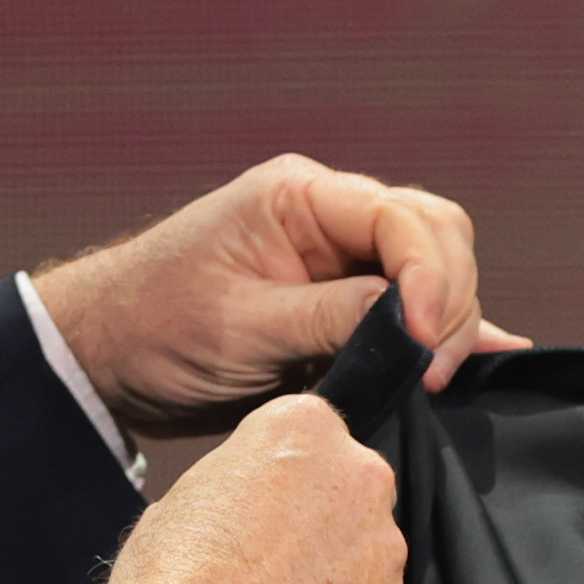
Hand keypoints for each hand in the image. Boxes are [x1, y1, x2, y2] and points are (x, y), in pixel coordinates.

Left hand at [32, 157, 526, 438]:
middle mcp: (329, 219)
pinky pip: (410, 313)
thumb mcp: (244, 328)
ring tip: (426, 384)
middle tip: (428, 374)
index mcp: (301, 198)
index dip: (432, 279)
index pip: (405, 219)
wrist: (103, 362)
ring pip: (434, 276)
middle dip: (449, 302)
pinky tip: (480, 362)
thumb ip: (335, 318)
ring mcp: (339, 262)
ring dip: (444, 326)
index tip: (424, 343)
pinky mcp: (342, 308)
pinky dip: (441, 338)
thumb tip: (416, 324)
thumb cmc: (153, 329)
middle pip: (436, 238)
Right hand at [104, 395, 406, 583]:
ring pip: (366, 558)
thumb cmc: (172, 576)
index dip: (280, 473)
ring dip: (335, 580)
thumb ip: (237, 487)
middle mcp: (363, 479)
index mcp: (304, 430)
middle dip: (320, 523)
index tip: (259, 502)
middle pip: (350, 493)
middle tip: (270, 563)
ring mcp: (386, 552)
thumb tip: (245, 509)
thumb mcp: (181, 500)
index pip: (308, 433)